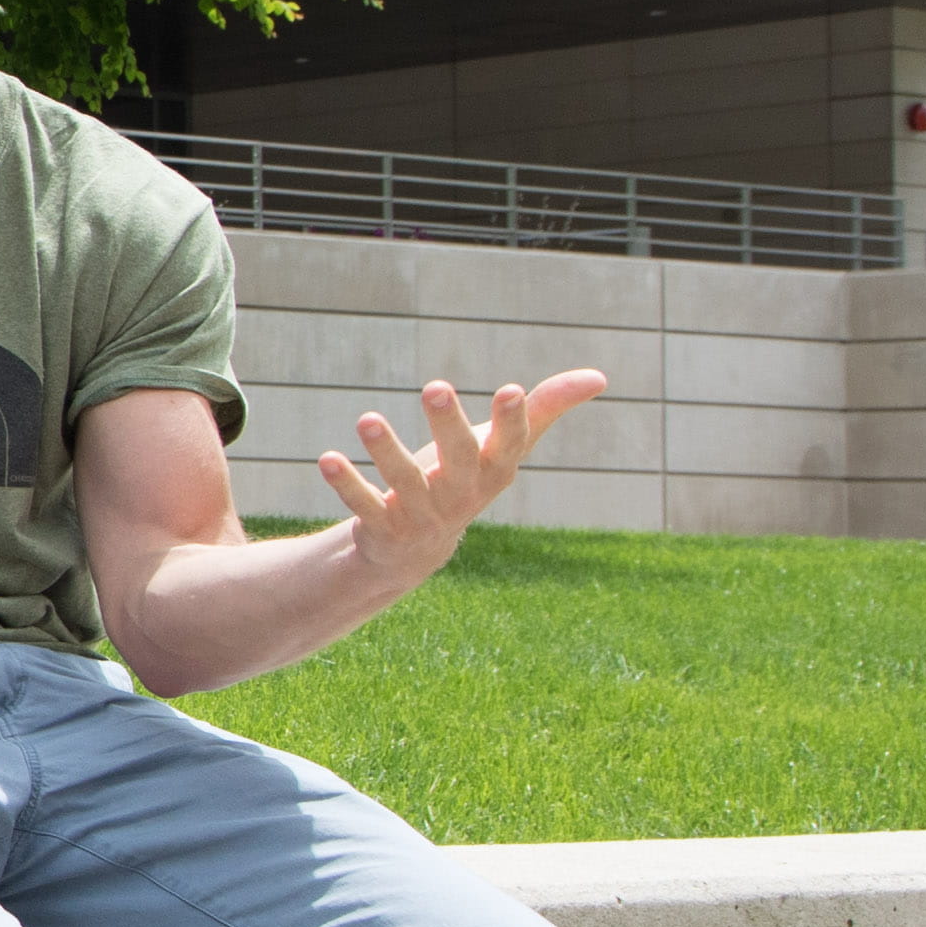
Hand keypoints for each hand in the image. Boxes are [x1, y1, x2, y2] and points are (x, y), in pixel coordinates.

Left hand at [317, 370, 609, 573]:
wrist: (418, 549)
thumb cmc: (466, 477)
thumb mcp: (503, 444)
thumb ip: (547, 408)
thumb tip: (601, 377)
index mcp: (494, 470)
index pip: (510, 444)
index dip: (512, 421)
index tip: (511, 390)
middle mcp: (463, 494)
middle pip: (459, 459)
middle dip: (448, 425)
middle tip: (435, 387)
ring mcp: (424, 516)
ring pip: (406, 484)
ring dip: (387, 451)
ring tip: (366, 419)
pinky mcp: (385, 529)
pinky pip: (365, 507)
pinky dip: (347, 484)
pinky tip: (325, 458)